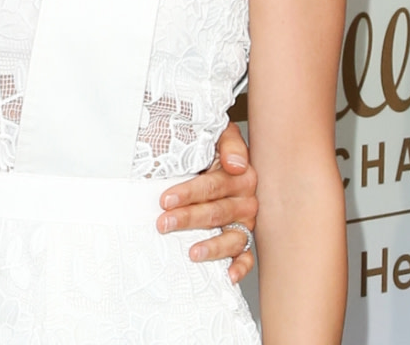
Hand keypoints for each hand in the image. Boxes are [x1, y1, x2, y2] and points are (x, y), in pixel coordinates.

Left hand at [157, 124, 257, 282]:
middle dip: (188, 219)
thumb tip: (236, 164)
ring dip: (213, 247)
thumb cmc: (213, 148)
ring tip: (192, 252)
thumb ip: (229, 143)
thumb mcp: (220, 135)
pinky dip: (240, 267)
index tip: (165, 199)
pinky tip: (228, 275)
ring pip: (232, 237)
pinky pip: (247, 255)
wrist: (223, 159)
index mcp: (240, 176)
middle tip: (163, 223)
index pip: (213, 186)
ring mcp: (246, 221)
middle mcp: (245, 200)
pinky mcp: (244, 237)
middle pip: (217, 212)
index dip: (189, 193)